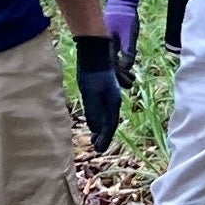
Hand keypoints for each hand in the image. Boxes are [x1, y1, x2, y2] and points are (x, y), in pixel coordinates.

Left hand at [73, 35, 121, 153]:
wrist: (94, 54)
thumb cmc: (92, 74)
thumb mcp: (90, 95)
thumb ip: (94, 113)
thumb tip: (96, 129)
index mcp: (113, 103)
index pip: (110, 126)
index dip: (104, 139)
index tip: (98, 150)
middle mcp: (114, 100)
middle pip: (110, 122)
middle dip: (103, 135)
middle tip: (95, 146)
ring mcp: (111, 95)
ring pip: (108, 115)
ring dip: (102, 127)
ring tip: (95, 136)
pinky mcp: (105, 90)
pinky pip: (105, 108)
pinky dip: (100, 117)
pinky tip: (94, 120)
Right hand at [101, 0, 145, 83]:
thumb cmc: (125, 15)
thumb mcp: (129, 34)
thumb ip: (128, 51)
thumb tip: (127, 68)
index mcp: (105, 45)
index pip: (111, 66)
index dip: (118, 77)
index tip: (127, 84)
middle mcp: (102, 45)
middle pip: (109, 66)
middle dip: (119, 76)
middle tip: (130, 84)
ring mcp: (104, 41)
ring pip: (110, 60)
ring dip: (119, 70)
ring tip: (130, 79)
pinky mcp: (107, 38)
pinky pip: (111, 54)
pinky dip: (117, 62)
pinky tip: (124, 67)